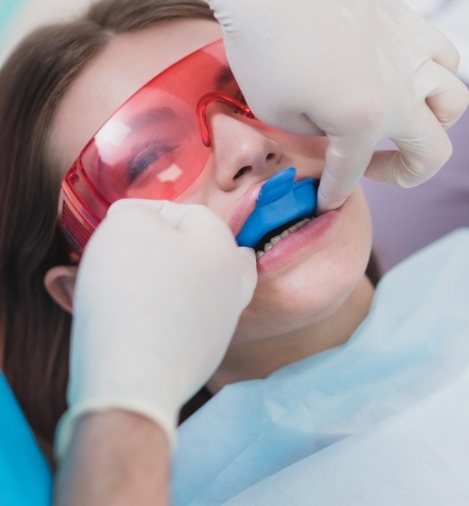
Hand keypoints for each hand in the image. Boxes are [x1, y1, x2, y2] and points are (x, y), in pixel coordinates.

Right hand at [55, 199, 255, 457]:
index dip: (148, 212)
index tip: (117, 225)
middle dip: (173, 248)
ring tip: (131, 286)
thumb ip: (136, 212)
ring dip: (168, 282)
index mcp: (224, 250)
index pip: (189, 213)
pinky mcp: (201, 360)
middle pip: (209, 254)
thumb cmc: (132, 290)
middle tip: (139, 253)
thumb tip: (138, 220)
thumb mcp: (126, 225)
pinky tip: (137, 321)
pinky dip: (164, 317)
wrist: (132, 378)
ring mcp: (220, 328)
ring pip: (198, 290)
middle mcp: (233, 288)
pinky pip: (183, 325)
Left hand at [144, 0, 468, 211]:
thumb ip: (314, 134)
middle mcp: (401, 90)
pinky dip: (434, 77)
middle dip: (403, 174)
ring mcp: (411, 51)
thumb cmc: (262, 43)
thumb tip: (332, 131)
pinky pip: (444, 56)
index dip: (334, 193)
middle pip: (432, 151)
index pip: (352, 172)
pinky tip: (405, 77)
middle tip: (372, 169)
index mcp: (364, 120)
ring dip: (431, 125)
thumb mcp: (275, 111)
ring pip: (453, 101)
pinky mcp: (407, 20)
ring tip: (399, 124)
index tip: (323, 201)